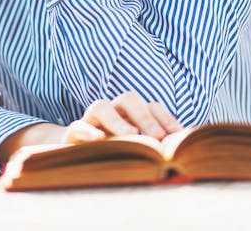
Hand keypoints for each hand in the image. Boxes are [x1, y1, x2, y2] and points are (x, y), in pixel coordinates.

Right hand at [64, 91, 181, 143]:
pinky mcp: (73, 134)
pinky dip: (88, 130)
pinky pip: (77, 126)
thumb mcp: (135, 147)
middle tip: (157, 136)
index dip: (164, 116)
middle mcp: (112, 112)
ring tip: (131, 135)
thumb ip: (154, 144)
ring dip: (117, 120)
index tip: (176, 134)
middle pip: (128, 99)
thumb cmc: (113, 149)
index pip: (150, 106)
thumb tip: (178, 150)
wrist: (76, 152)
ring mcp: (91, 121)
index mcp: (131, 114)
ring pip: (101, 106)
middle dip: (144, 115)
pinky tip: (99, 138)